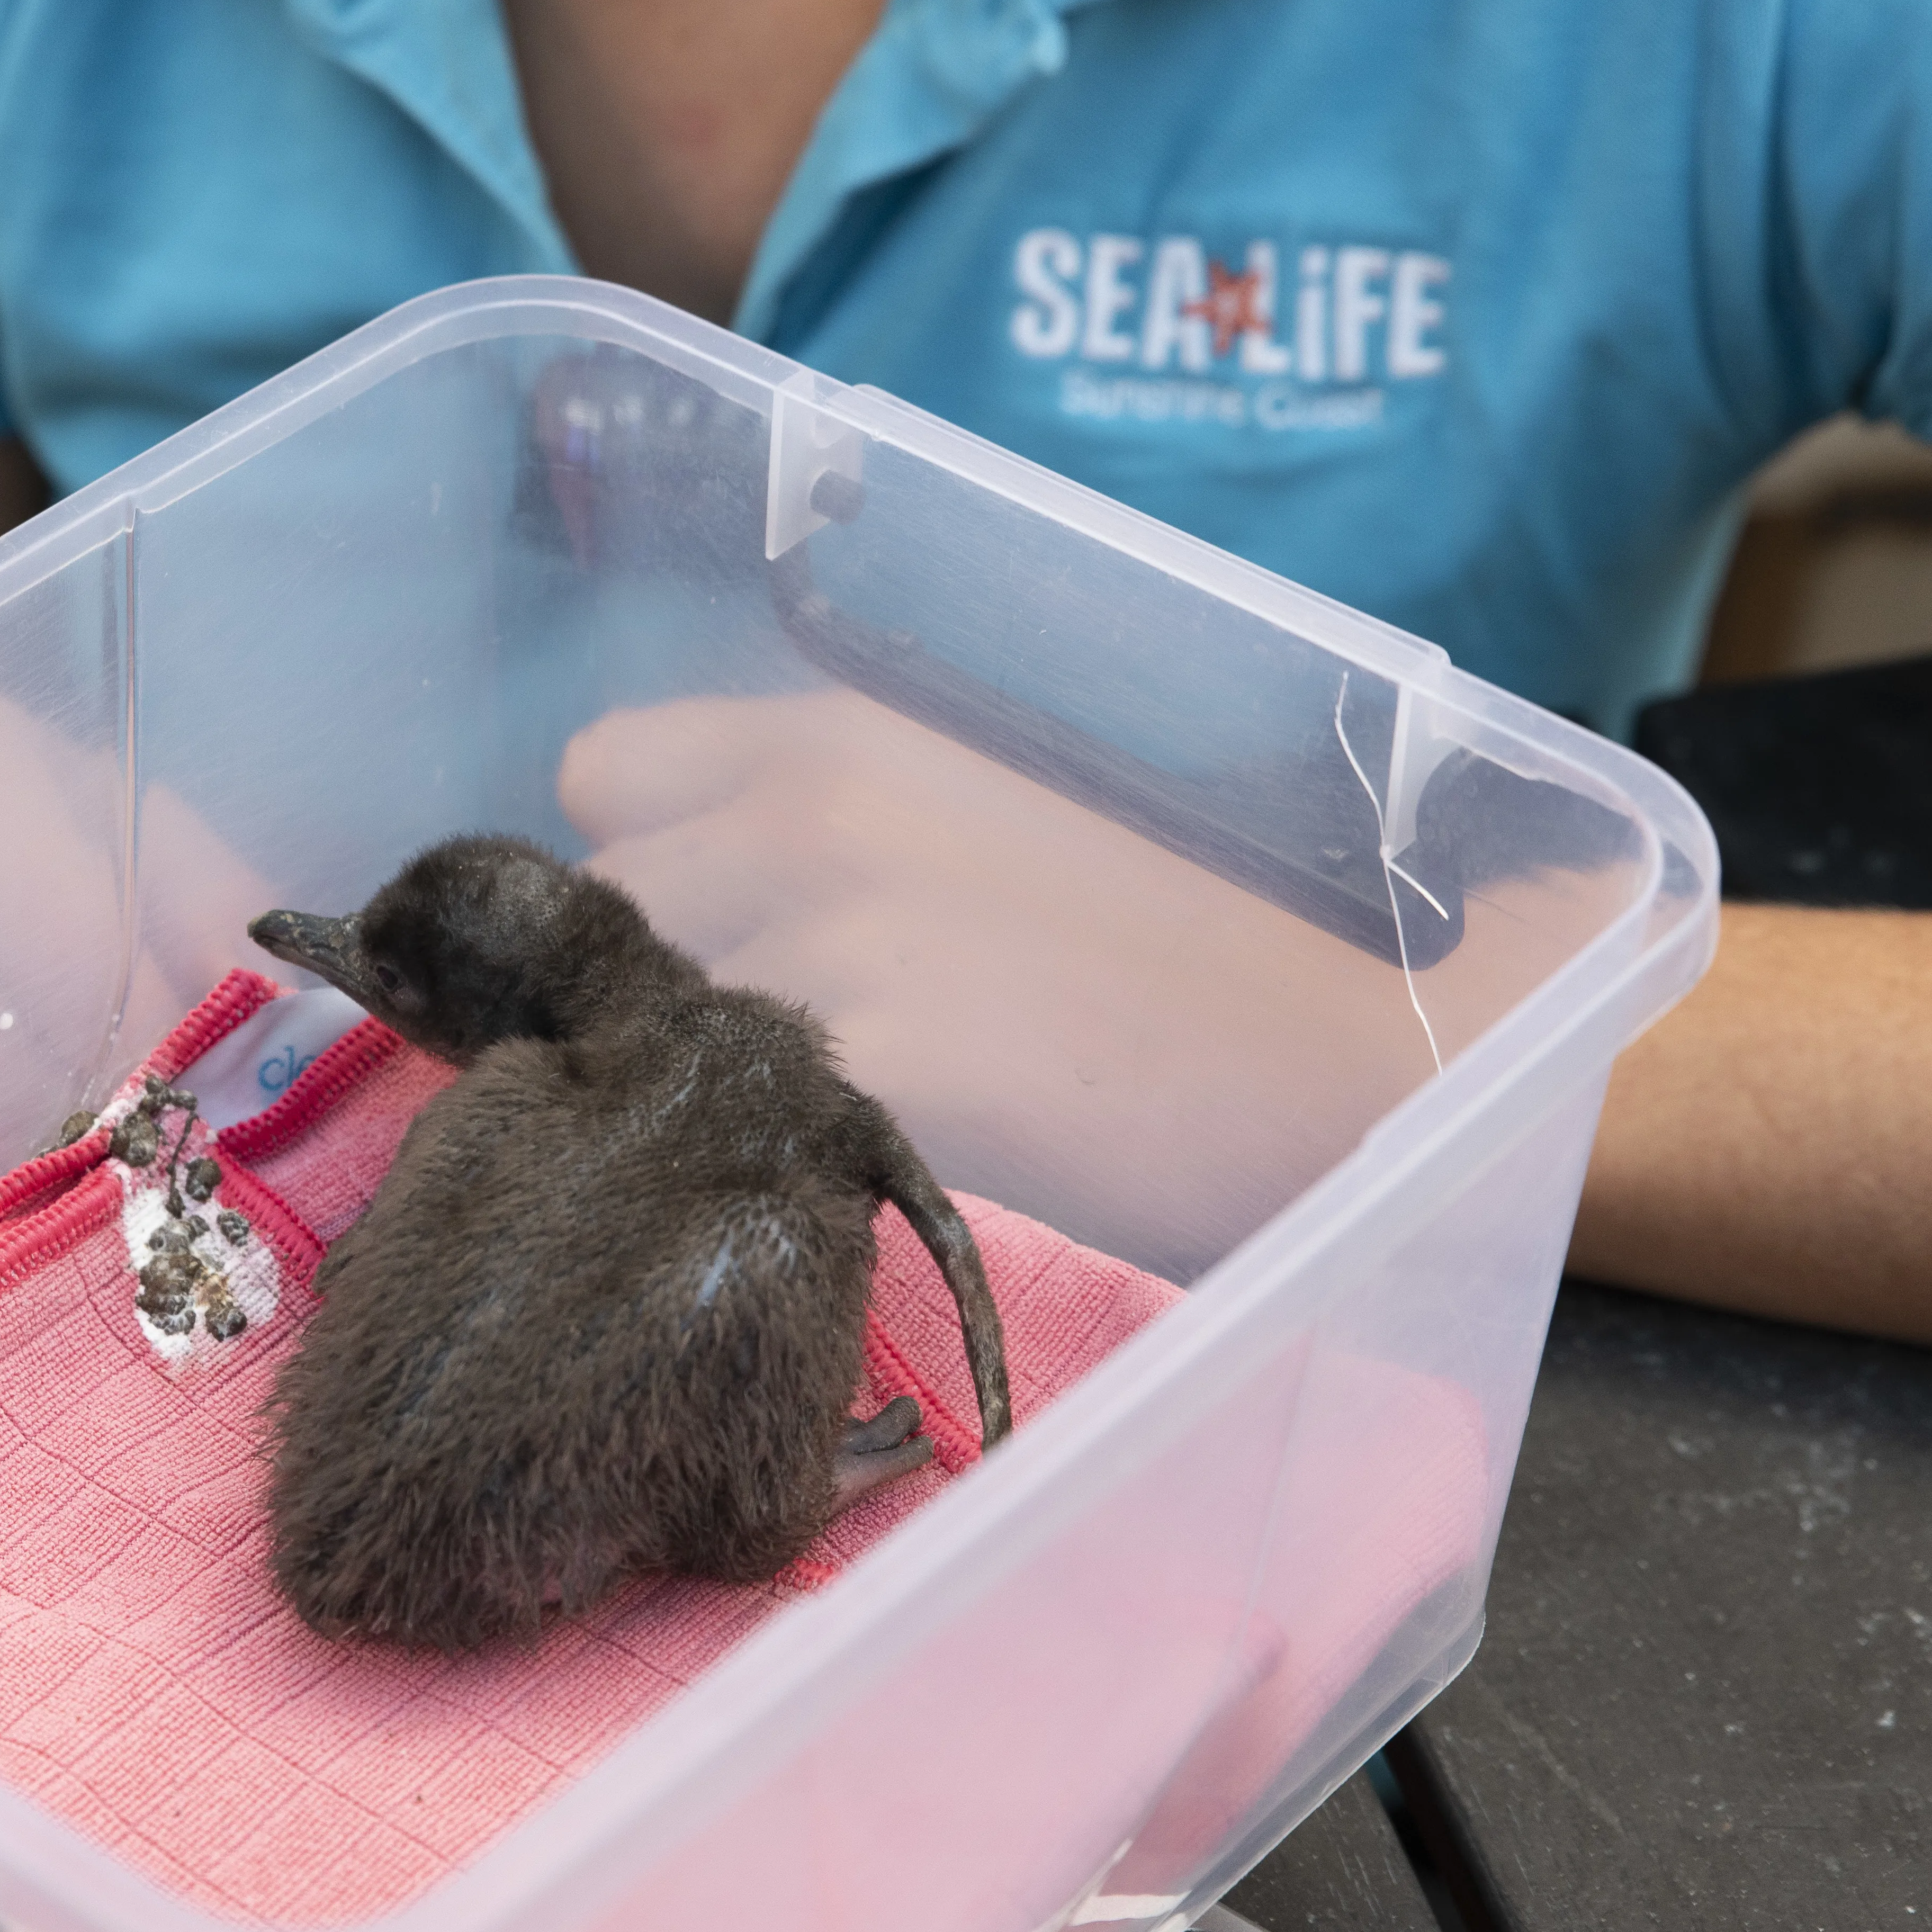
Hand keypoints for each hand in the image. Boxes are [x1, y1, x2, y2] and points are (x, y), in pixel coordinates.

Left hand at [558, 688, 1533, 1272]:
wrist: (1333, 1052)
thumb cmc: (1160, 951)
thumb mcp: (964, 822)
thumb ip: (810, 838)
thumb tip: (676, 915)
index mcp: (832, 737)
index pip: (599, 776)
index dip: (625, 869)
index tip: (681, 943)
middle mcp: (807, 814)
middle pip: (598, 919)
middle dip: (636, 996)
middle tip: (734, 1073)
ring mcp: (831, 940)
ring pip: (635, 1033)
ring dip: (674, 1096)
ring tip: (779, 1143)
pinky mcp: (867, 1073)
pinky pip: (719, 1125)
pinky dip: (743, 1171)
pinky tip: (822, 1194)